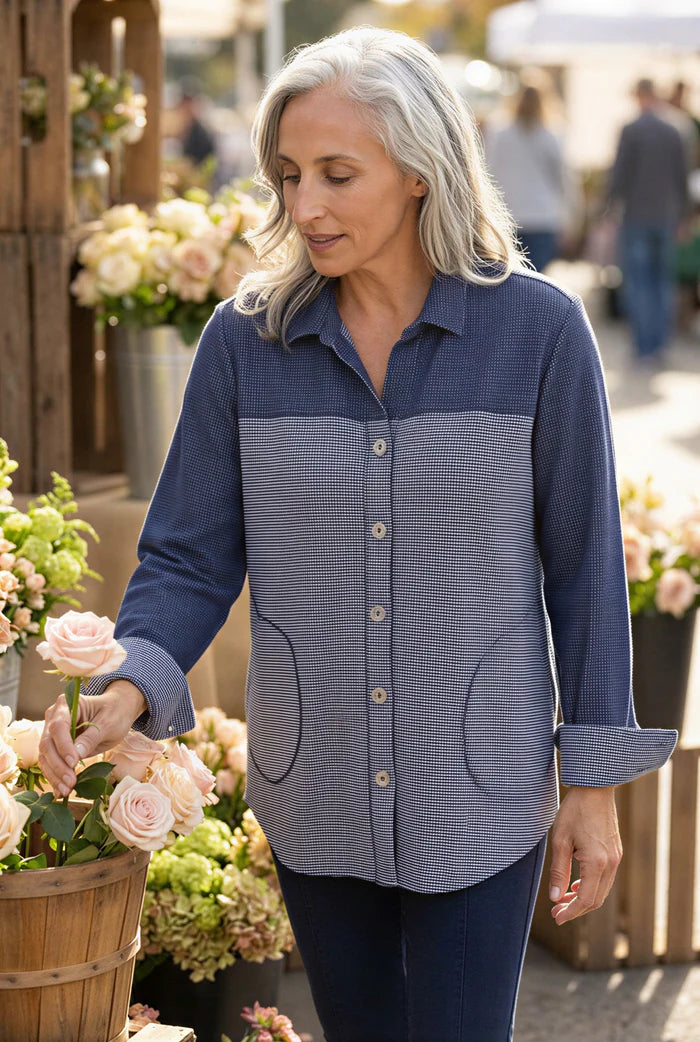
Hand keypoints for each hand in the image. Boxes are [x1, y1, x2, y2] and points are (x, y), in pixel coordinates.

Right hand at [38, 680, 146, 796]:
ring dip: (54, 775)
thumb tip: (76, 755)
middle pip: (47, 743)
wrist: (117, 710)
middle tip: (70, 782)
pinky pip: (50, 763)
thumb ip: (91, 737)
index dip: (63, 746)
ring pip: (45, 757)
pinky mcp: (56, 747)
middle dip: (58, 766)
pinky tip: (60, 791)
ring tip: (66, 790)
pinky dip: (55, 777)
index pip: (58, 726)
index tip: (73, 762)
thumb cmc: (114, 712)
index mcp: (67, 705)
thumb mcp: (109, 723)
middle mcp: (54, 717)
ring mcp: (53, 733)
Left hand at [548, 785, 621, 925]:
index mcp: (597, 863)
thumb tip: (554, 897)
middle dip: (576, 909)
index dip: (571, 912)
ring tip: (564, 900)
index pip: (586, 900)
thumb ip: (558, 871)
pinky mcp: (615, 852)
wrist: (595, 789)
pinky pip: (605, 878)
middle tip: (557, 913)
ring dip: (584, 899)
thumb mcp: (560, 840)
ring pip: (602, 890)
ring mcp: (616, 858)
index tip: (557, 918)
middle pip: (596, 900)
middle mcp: (611, 863)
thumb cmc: (575, 811)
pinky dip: (592, 887)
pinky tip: (577, 884)